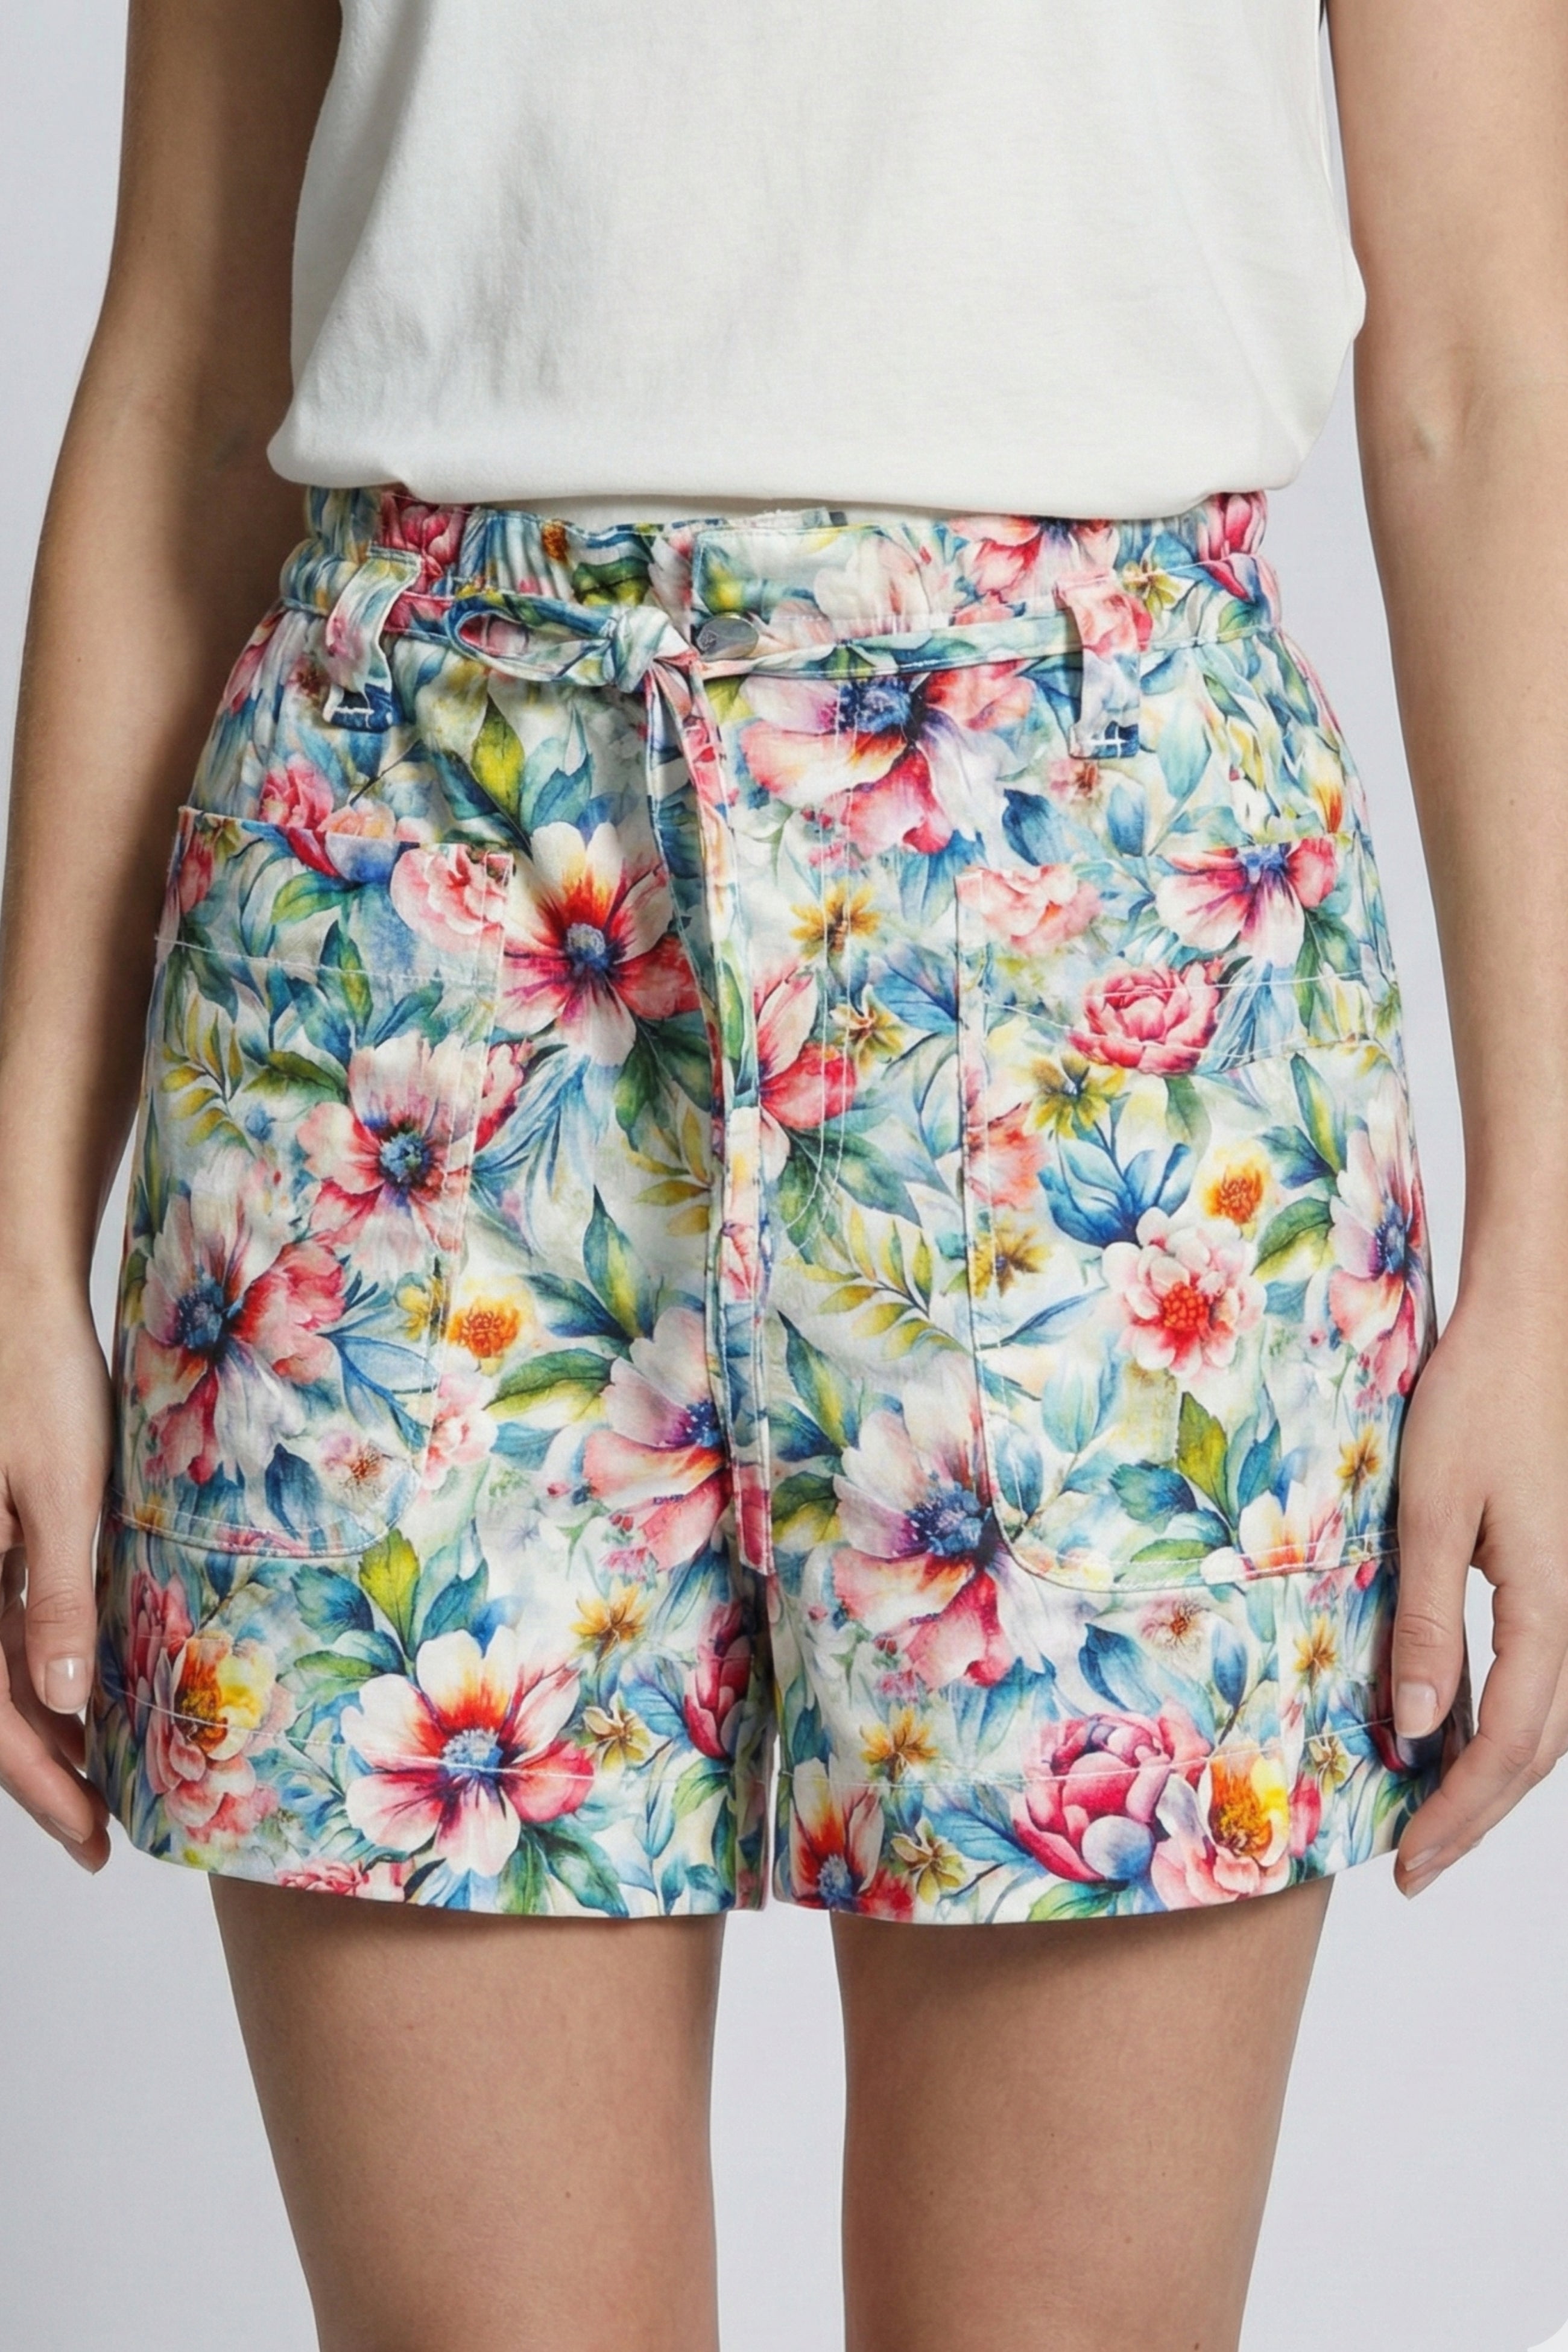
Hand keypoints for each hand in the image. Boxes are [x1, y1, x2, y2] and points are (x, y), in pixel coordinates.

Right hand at [0, 1282, 113, 1868]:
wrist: (15, 1303)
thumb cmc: (38, 1378)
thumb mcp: (63, 1489)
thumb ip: (58, 1595)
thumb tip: (63, 1702)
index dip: (37, 1785)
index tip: (91, 1834)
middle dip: (40, 1776)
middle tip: (100, 1833)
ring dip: (41, 1731)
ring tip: (99, 1782)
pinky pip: (0, 1627)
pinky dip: (38, 1673)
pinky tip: (80, 1702)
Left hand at [1392, 1284, 1567, 1894]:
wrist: (1530, 1331)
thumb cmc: (1477, 1404)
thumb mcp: (1431, 1512)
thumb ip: (1425, 1622)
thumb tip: (1415, 1730)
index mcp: (1550, 1606)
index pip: (1511, 1744)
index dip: (1462, 1812)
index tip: (1411, 1863)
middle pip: (1539, 1749)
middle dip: (1476, 1814)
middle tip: (1413, 1866)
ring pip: (1549, 1719)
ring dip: (1492, 1774)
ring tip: (1430, 1817)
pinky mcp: (1556, 1573)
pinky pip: (1541, 1674)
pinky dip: (1502, 1720)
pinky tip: (1454, 1734)